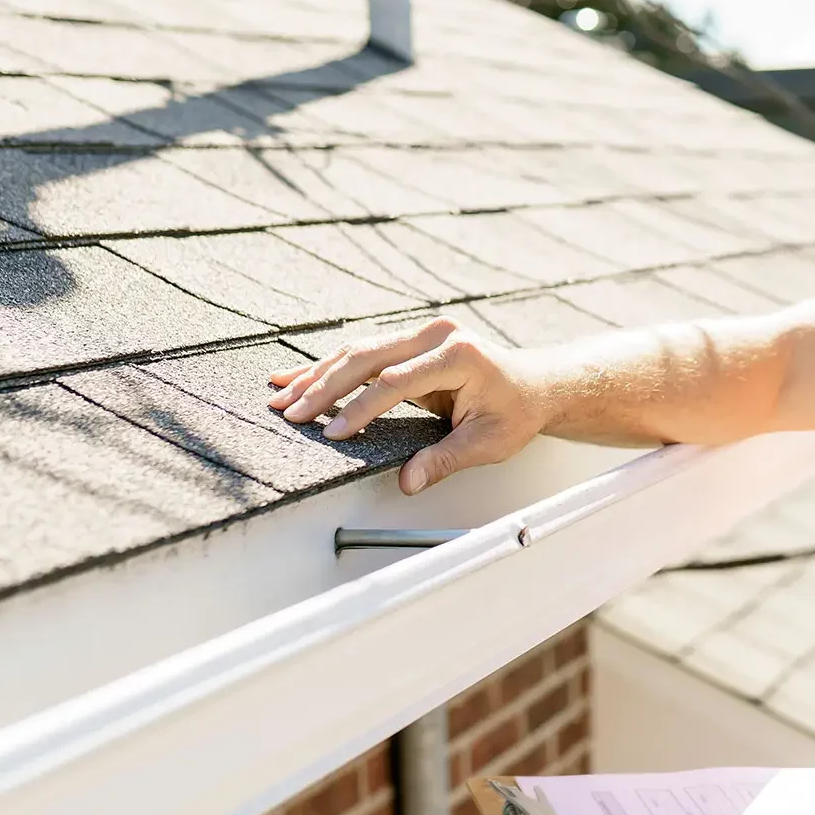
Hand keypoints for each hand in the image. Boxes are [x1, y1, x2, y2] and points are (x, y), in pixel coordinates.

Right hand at [266, 316, 549, 493]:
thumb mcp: (488, 442)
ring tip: (280, 396)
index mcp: (459, 356)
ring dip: (317, 375)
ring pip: (359, 351)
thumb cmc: (515, 411)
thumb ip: (445, 459)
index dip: (361, 408)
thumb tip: (408, 481)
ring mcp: (423, 333)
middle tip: (289, 413)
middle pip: (368, 358)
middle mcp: (437, 335)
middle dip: (323, 387)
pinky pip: (365, 353)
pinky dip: (331, 367)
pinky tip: (298, 377)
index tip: (334, 432)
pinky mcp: (411, 340)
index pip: (396, 382)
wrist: (534, 385)